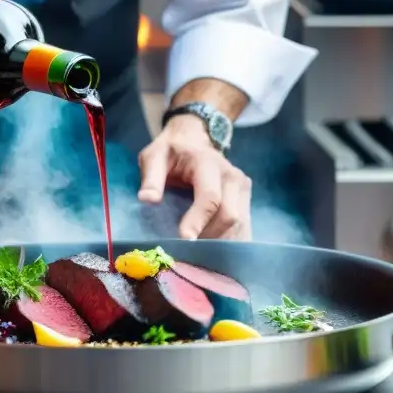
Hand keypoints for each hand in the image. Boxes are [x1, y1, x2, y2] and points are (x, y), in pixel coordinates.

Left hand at [137, 115, 251, 240]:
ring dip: (219, 241)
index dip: (197, 221)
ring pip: (238, 224)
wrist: (193, 140)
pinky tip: (211, 248)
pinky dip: (227, 239)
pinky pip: (241, 226)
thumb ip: (151, 178)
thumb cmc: (171, 152)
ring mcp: (241, 187)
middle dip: (208, 236)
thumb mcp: (154, 157)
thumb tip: (148, 200)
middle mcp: (231, 175)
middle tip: (185, 250)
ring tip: (196, 252)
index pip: (210, 197)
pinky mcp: (245, 197)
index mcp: (208, 163)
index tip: (184, 240)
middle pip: (228, 215)